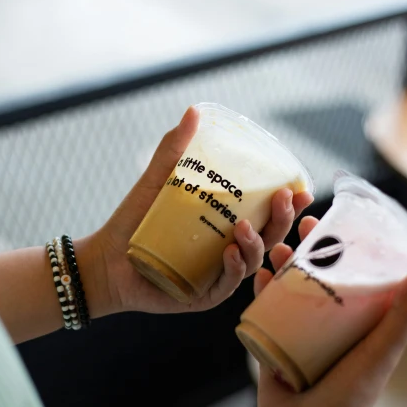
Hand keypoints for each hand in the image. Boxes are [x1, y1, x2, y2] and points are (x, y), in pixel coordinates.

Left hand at [91, 107, 312, 314]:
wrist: (105, 260)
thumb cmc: (135, 221)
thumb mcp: (158, 182)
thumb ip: (175, 150)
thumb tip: (193, 111)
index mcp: (227, 226)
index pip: (267, 215)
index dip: (289, 205)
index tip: (300, 187)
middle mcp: (229, 251)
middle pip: (269, 237)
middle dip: (282, 220)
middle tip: (283, 199)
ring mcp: (218, 275)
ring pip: (253, 261)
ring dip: (256, 244)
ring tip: (243, 228)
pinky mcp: (203, 296)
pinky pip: (227, 284)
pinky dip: (233, 269)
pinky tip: (230, 254)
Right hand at [253, 216, 406, 406]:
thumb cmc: (349, 400)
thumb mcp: (380, 353)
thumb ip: (404, 317)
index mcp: (362, 327)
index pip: (358, 275)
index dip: (349, 246)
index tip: (340, 222)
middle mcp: (334, 328)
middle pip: (322, 276)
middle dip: (313, 248)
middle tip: (304, 225)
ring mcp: (303, 335)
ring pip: (293, 288)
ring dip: (285, 264)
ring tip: (277, 247)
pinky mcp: (276, 344)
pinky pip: (269, 310)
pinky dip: (263, 290)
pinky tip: (259, 275)